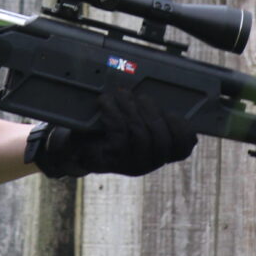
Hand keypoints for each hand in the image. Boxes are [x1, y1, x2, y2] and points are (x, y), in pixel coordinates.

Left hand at [28, 90, 196, 177]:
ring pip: (140, 135)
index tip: (172, 110)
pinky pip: (119, 136)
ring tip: (121, 95)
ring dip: (130, 110)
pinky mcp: (110, 161)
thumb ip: (148, 109)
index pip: (183, 148)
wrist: (72, 144)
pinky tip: (106, 103)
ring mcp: (129, 165)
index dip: (183, 129)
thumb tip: (165, 90)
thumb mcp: (130, 116)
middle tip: (139, 97)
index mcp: (158, 152)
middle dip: (151, 112)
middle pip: (162, 139)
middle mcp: (148, 163)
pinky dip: (113, 114)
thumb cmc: (104, 127)